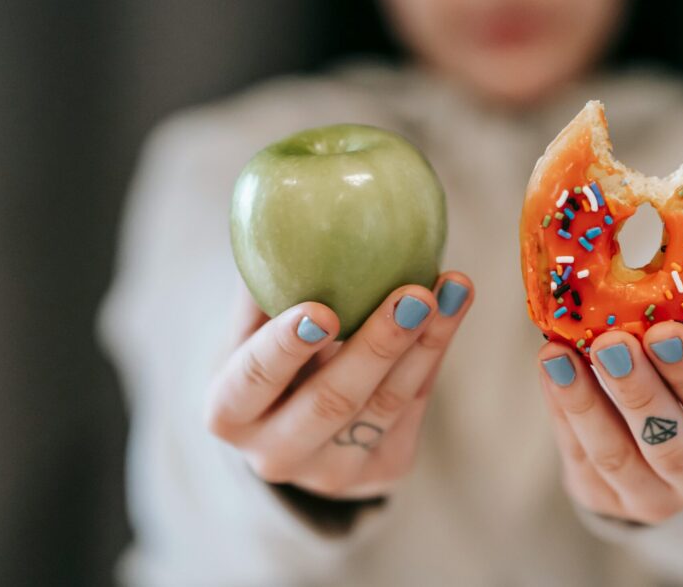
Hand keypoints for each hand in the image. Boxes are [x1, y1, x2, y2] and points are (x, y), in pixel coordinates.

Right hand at [206, 272, 472, 498]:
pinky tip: (453, 307)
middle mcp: (275, 455)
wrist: (295, 427)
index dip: (285, 347)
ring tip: (452, 288)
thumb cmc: (267, 355)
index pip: (253, 381)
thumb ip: (264, 282)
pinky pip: (414, 407)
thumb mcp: (249, 327)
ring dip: (425, 342)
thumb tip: (285, 208)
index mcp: (229, 413)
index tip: (321, 310)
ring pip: (386, 405)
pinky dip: (435, 352)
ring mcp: (332, 473)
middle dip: (378, 346)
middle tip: (414, 293)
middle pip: (332, 401)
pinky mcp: (383, 471)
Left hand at [538, 322, 682, 523]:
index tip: (663, 332)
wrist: (661, 444)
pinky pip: (579, 455)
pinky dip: (561, 409)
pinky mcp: (604, 502)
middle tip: (610, 343)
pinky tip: (550, 369)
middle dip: (638, 391)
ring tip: (558, 355)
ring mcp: (655, 500)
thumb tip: (636, 278)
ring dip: (584, 402)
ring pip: (617, 457)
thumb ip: (679, 336)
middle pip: (672, 445)